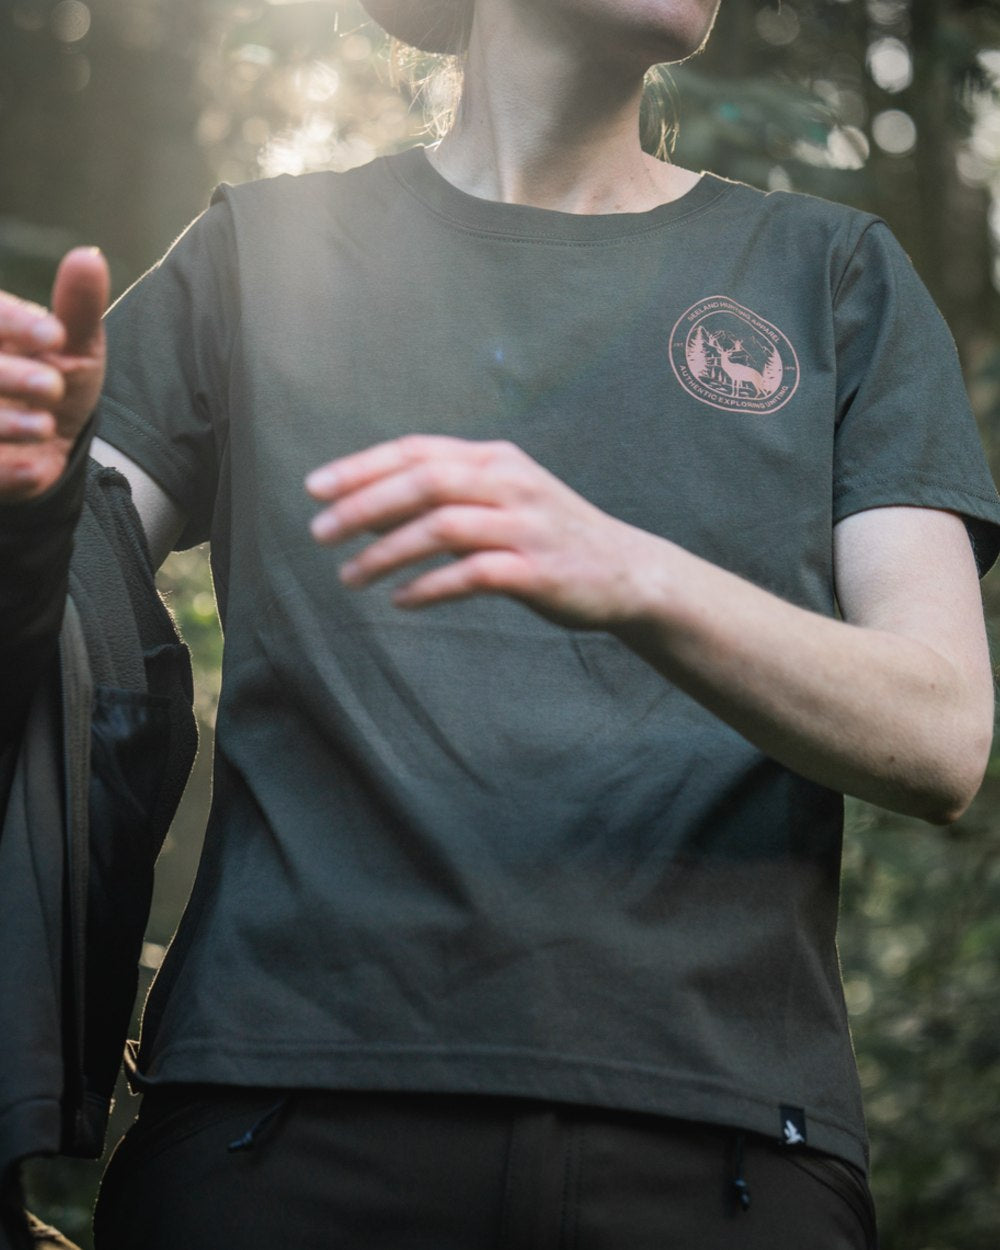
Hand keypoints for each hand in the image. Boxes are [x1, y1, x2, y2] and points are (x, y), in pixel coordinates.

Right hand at [0, 248, 108, 499]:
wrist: (48, 446)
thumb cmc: (54, 379)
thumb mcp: (74, 346)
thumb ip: (78, 307)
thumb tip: (89, 257)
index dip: (16, 323)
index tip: (57, 335)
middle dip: (9, 374)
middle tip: (52, 385)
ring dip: (4, 421)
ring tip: (45, 426)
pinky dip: (4, 472)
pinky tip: (33, 471)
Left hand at [305, 434, 658, 628]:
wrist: (627, 571)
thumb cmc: (548, 536)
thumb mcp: (500, 500)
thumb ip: (443, 498)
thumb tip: (366, 511)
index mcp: (495, 459)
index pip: (417, 452)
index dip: (361, 467)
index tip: (315, 488)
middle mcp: (510, 483)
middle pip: (424, 482)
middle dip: (363, 506)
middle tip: (319, 533)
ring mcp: (525, 526)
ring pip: (442, 528)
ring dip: (386, 554)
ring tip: (349, 578)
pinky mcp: (537, 571)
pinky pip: (471, 575)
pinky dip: (428, 587)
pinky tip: (400, 601)